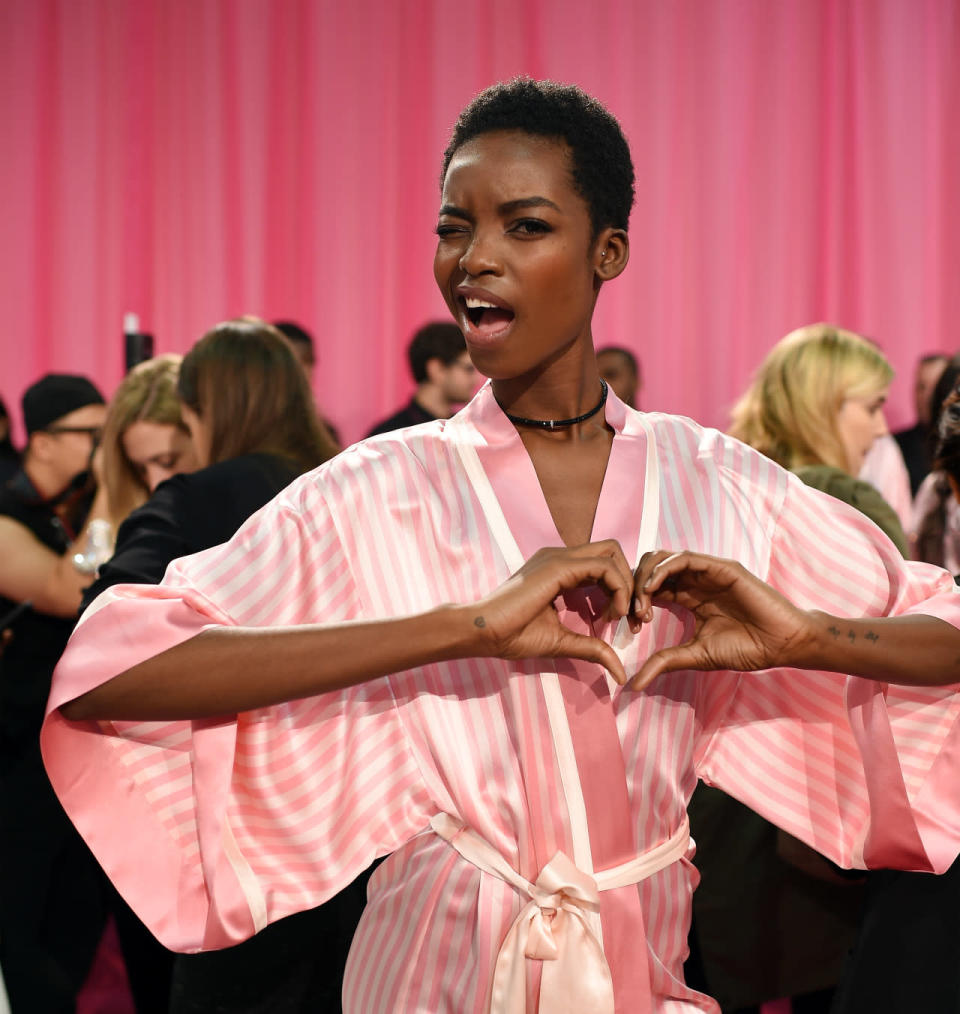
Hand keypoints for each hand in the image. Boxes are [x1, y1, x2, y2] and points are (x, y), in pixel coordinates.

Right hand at [471, 540, 632, 681]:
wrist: (483, 631)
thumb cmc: (513, 636)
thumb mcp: (562, 641)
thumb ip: (592, 648)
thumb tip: (620, 674)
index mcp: (560, 569)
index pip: (603, 565)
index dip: (620, 590)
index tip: (621, 622)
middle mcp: (561, 557)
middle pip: (613, 552)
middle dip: (630, 581)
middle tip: (632, 616)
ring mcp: (559, 557)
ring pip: (612, 554)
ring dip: (627, 584)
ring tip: (624, 617)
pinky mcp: (559, 565)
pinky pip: (604, 567)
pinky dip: (619, 588)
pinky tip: (613, 614)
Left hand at [628, 550, 815, 689]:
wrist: (782, 644)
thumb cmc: (746, 648)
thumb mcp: (696, 655)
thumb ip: (665, 662)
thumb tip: (634, 684)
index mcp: (688, 597)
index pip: (650, 588)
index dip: (634, 602)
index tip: (631, 625)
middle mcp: (694, 581)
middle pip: (650, 569)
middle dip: (634, 588)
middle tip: (633, 614)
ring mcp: (707, 571)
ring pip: (663, 558)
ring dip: (645, 578)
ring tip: (642, 604)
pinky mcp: (720, 567)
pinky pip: (684, 559)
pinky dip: (663, 569)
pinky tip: (654, 588)